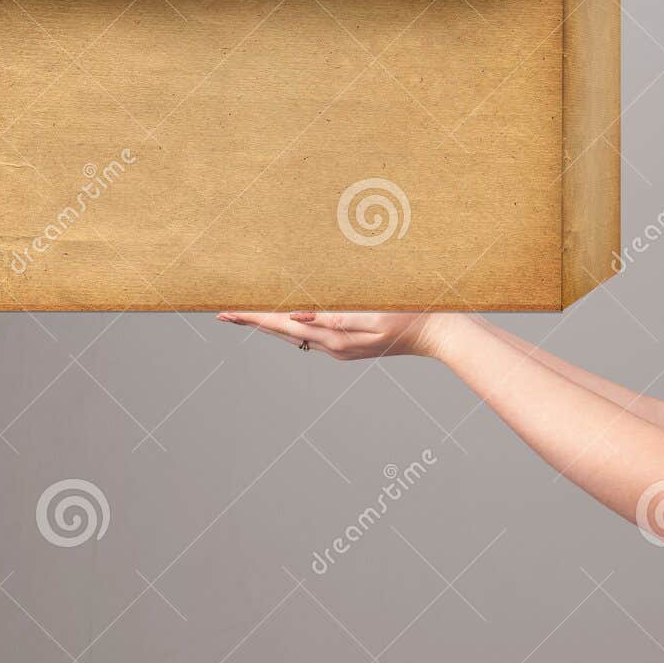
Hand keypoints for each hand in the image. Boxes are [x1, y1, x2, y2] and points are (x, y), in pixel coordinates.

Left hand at [215, 309, 457, 360]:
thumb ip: (337, 317)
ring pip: (296, 336)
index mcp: (336, 339)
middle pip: (283, 333)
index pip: (283, 326)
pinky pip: (313, 335)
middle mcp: (334, 347)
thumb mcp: (375, 315)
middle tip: (225, 313)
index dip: (254, 317)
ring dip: (272, 324)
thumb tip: (299, 317)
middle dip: (254, 321)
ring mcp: (342, 349)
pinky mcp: (350, 345)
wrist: (439, 333)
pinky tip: (289, 318)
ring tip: (249, 314)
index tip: (226, 313)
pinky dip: (294, 325)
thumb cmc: (412, 316)